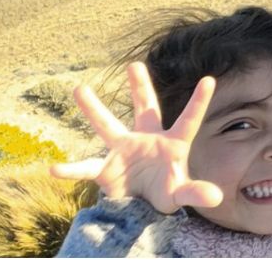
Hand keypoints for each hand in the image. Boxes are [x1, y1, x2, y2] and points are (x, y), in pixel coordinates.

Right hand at [50, 62, 222, 212]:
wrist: (141, 206)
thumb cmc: (166, 192)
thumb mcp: (181, 194)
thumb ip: (196, 192)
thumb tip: (216, 196)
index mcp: (172, 144)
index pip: (188, 120)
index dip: (198, 101)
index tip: (210, 79)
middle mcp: (147, 139)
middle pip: (145, 109)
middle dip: (140, 88)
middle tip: (135, 64)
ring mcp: (124, 150)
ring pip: (108, 126)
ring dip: (94, 109)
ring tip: (79, 88)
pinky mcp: (106, 169)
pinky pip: (86, 168)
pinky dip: (71, 172)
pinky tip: (55, 170)